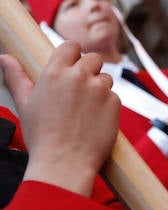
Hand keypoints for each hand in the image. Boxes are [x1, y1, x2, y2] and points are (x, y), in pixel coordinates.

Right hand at [1, 42, 119, 196]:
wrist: (64, 163)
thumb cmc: (41, 135)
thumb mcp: (24, 104)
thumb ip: (17, 77)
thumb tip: (4, 58)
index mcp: (55, 73)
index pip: (72, 46)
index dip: (73, 55)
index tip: (71, 67)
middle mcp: (79, 76)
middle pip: (93, 58)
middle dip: (88, 71)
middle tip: (77, 93)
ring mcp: (99, 88)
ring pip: (105, 77)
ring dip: (98, 88)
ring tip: (83, 111)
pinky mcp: (115, 102)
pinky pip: (113, 96)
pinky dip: (107, 105)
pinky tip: (93, 120)